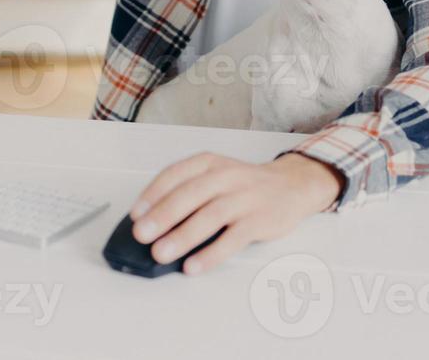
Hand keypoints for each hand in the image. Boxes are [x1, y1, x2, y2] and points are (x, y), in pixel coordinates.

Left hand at [125, 152, 342, 275]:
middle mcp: (226, 176)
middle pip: (190, 195)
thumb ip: (189, 191)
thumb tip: (153, 223)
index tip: (135, 214)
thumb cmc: (244, 184)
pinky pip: (233, 239)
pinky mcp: (259, 220)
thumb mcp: (216, 175)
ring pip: (210, 216)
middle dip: (162, 216)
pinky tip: (193, 265)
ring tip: (161, 253)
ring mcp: (244, 198)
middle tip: (141, 234)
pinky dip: (211, 253)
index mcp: (209, 163)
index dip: (153, 194)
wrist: (292, 184)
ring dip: (182, 236)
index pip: (175, 174)